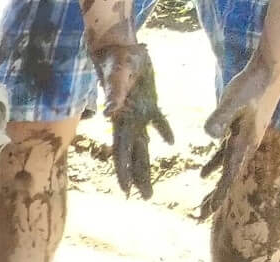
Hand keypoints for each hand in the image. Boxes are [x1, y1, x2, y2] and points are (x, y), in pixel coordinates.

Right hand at [94, 42, 173, 197]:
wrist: (119, 46)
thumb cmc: (117, 59)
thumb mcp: (116, 75)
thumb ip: (113, 94)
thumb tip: (107, 115)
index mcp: (121, 119)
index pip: (120, 151)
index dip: (123, 171)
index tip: (126, 190)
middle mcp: (127, 121)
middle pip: (133, 155)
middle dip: (138, 177)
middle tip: (145, 197)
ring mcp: (138, 113)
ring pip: (144, 145)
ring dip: (147, 164)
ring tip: (151, 184)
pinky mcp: (148, 102)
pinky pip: (158, 121)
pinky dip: (164, 132)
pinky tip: (172, 143)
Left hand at [199, 50, 279, 207]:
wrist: (269, 71)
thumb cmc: (252, 85)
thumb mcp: (232, 101)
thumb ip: (220, 117)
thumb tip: (209, 134)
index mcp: (244, 143)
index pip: (229, 175)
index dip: (219, 194)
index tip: (208, 211)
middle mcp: (245, 145)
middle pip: (228, 178)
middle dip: (215, 197)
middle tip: (201, 216)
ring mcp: (243, 138)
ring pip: (225, 170)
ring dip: (215, 186)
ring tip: (204, 204)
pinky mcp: (239, 130)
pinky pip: (224, 155)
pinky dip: (214, 167)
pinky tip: (203, 175)